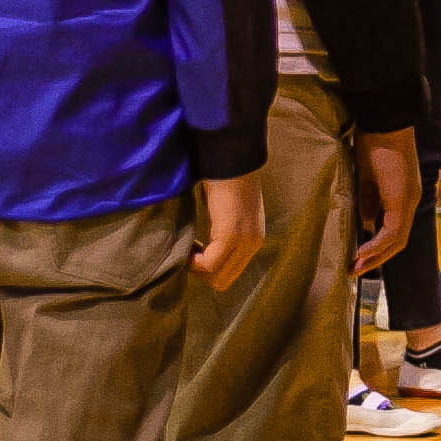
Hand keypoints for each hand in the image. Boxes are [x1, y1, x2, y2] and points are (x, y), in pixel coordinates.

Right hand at [192, 170, 266, 290]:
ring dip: (197, 267)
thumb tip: (202, 250)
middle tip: (189, 251)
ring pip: (216, 277)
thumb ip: (223, 231)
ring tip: (188, 246)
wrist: (230, 158)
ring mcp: (244, 241)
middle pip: (222, 281)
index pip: (229, 274)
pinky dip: (194, 260)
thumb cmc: (222, 179)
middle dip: (201, 272)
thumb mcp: (227, 211)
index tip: (193, 251)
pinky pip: (209, 264)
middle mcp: (253, 244)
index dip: (207, 269)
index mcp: (252, 239)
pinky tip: (188, 243)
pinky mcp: (231, 236)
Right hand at [350, 126, 421, 274]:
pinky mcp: (403, 198)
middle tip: (356, 270)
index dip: (378, 248)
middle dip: (377, 258)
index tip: (357, 257)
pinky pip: (393, 231)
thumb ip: (369, 202)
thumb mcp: (368, 179)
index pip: (394, 231)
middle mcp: (411, 202)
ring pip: (398, 239)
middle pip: (398, 241)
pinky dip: (377, 244)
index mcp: (403, 197)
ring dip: (377, 256)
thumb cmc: (373, 143)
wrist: (383, 122)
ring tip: (356, 267)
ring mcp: (409, 201)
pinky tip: (362, 251)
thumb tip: (366, 224)